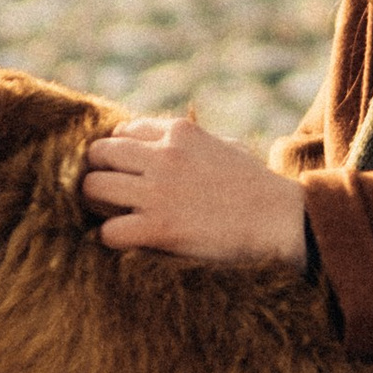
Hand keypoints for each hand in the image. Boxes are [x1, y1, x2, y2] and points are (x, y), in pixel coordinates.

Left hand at [82, 111, 311, 270]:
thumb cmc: (257, 185)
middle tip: (110, 194)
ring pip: (93, 187)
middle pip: (98, 153)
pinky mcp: (160, 227)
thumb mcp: (224, 145)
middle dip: (99, 173)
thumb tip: (171, 141)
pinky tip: (127, 240)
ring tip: (113, 216)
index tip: (126, 172)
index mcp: (180, 132)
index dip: (120, 154)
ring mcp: (159, 191)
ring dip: (97, 204)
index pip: (123, 132)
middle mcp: (164, 156)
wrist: (279, 219)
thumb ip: (194, 140)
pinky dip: (110, 238)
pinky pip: (108, 230)